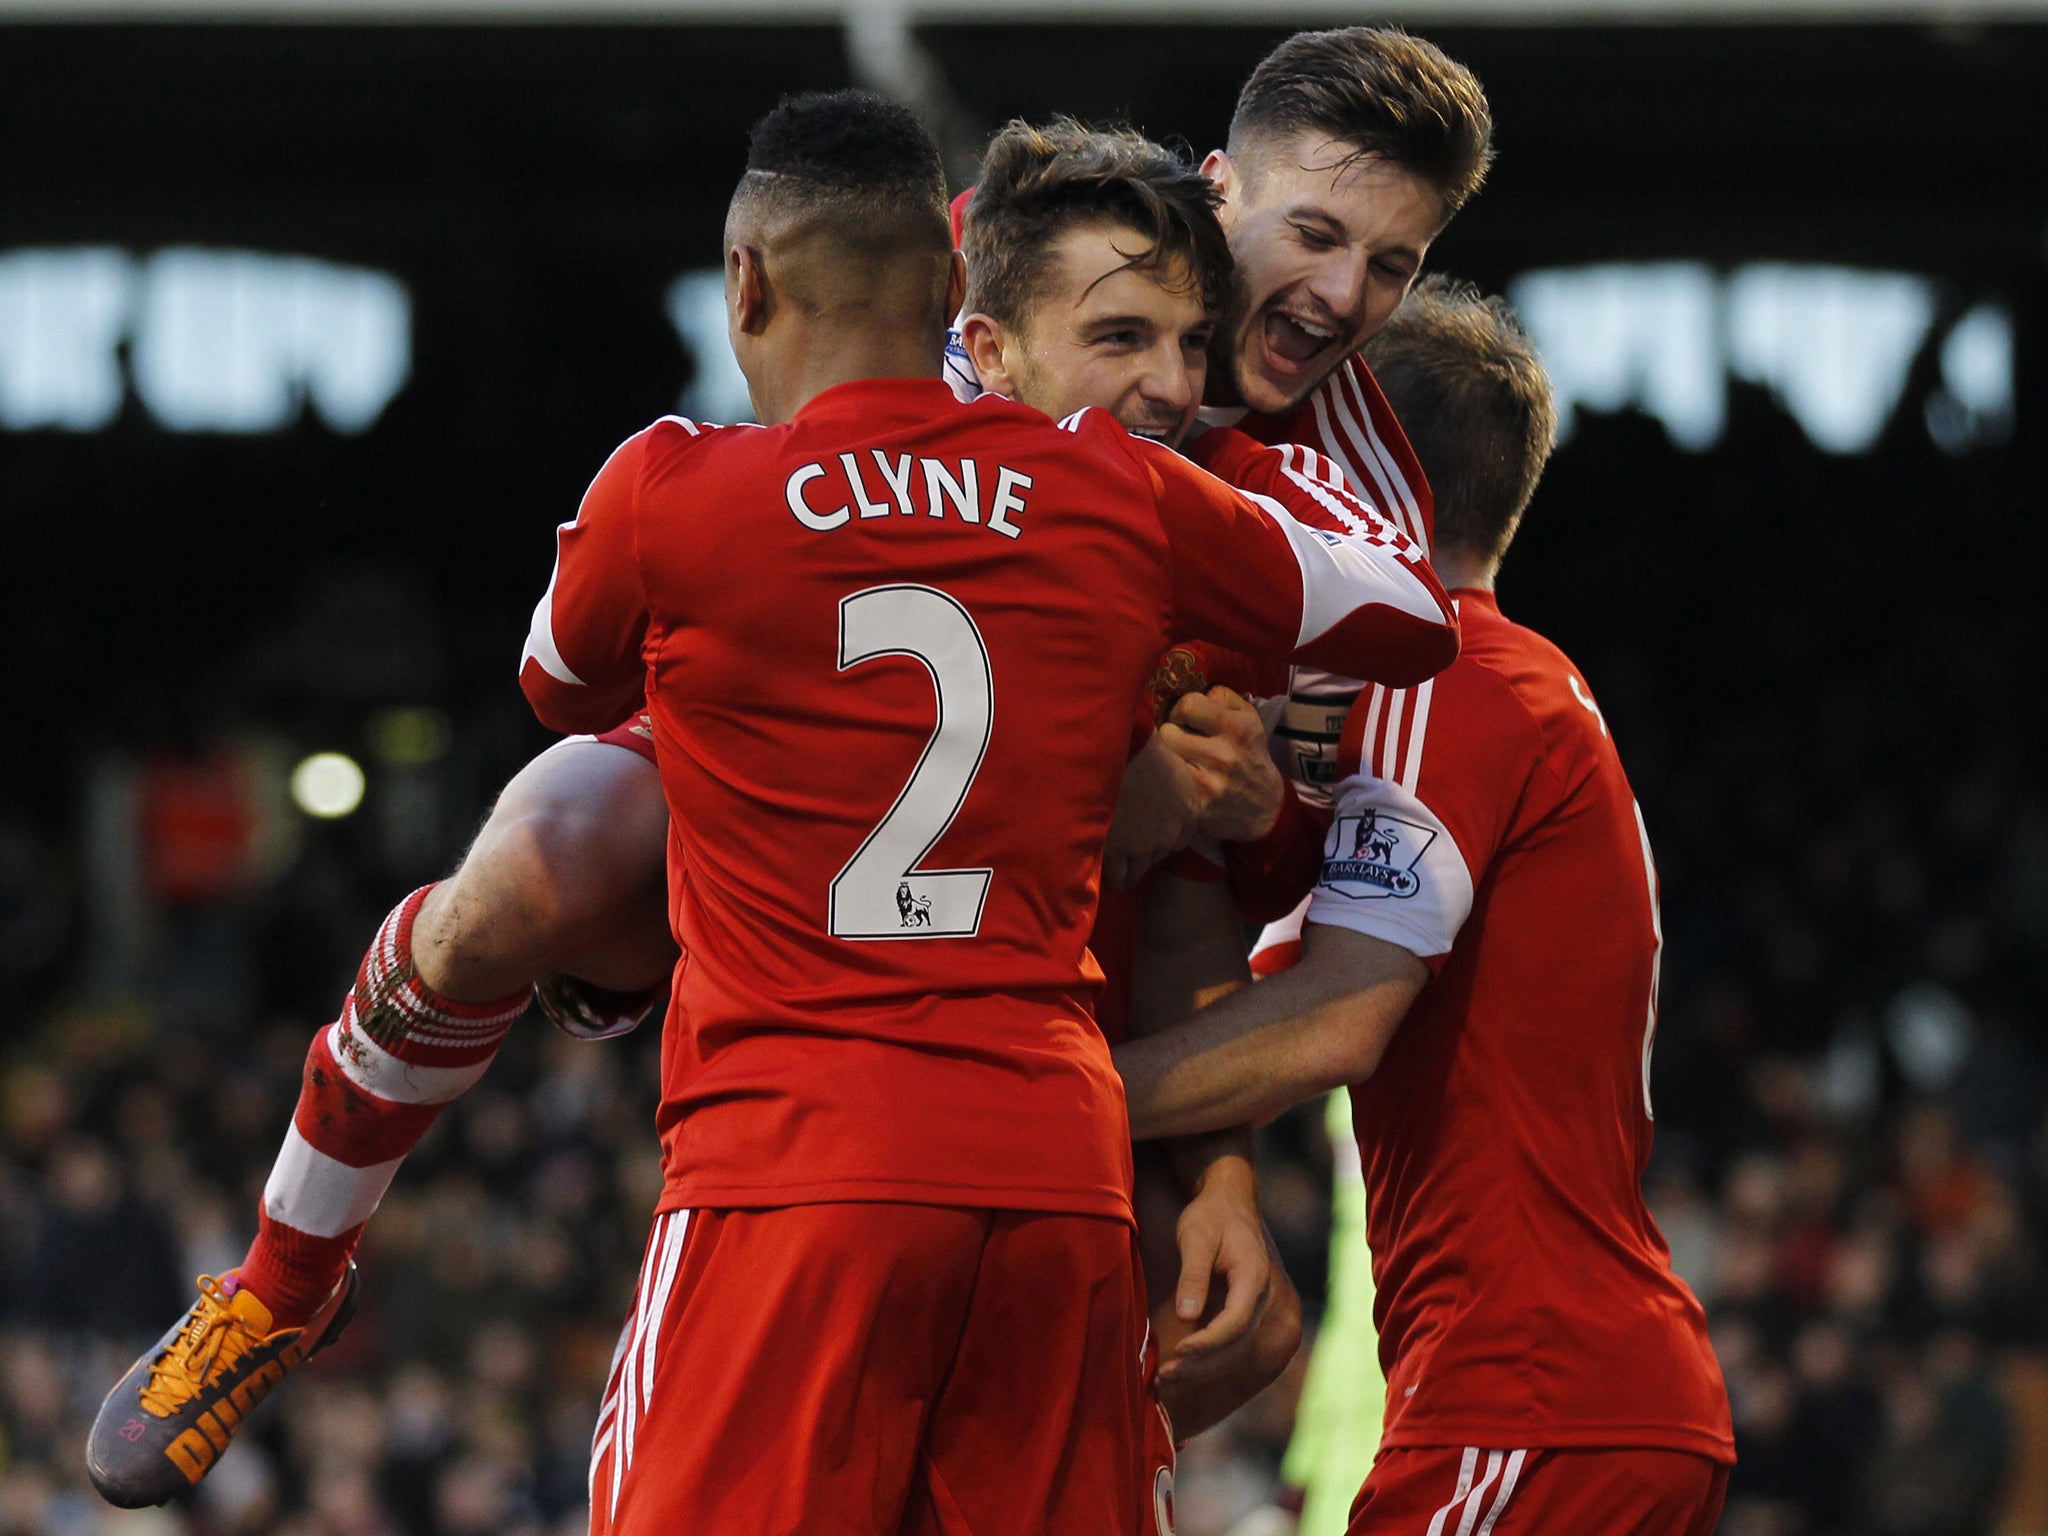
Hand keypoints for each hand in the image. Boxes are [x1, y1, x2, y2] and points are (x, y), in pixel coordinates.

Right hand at [1104, 733, 1212, 890]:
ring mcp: (1146, 846)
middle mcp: (1172, 834)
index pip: (1181, 840)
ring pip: (1138, 872)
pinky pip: (1117, 877)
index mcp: (1189, 811)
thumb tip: (1161, 796)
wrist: (1118, 752)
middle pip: (1158, 856)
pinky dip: (1111, 876)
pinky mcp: (1119, 852)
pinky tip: (1102, 871)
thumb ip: (1174, 789)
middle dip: (1143, 851)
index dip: (1162, 837)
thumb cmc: (1142, 746)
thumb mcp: (1172, 765)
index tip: (1147, 833)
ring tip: (1112, 862)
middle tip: (1124, 841)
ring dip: (1127, 869)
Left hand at [1159, 688, 1284, 843]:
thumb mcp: (1249, 719)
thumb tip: (1189, 688)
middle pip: (1167, 732)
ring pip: (1161, 757)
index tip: (1184, 718)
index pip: (1188, 704)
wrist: (1264, 808)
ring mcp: (1208, 783)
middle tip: (1178, 740)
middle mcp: (1223, 756)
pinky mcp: (1196, 806)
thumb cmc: (1248, 754)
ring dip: (1166, 756)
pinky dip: (1166, 778)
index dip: (1180, 709)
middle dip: (1170, 733)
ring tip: (1178, 759)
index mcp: (1238, 728)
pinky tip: (1174, 779)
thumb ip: (1223, 697)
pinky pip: (1165, 783)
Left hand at [1159, 1158, 1273, 1370]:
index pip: (1237, 1322)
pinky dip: (1216, 1362)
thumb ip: (1192, 1276)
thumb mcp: (1195, 1237)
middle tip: (1163, 1377)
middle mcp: (1270, 1297)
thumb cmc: (1211, 1216)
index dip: (1208, 1342)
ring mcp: (1269, 1308)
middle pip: (1240, 1346)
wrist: (1233, 1202)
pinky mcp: (1260, 1316)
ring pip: (1243, 1354)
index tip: (1178, 1351)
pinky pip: (1243, 1349)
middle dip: (1201, 1366)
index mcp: (1255, 1276)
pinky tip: (1188, 1370)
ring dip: (1207, 1371)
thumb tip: (1186, 1315)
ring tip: (1167, 1379)